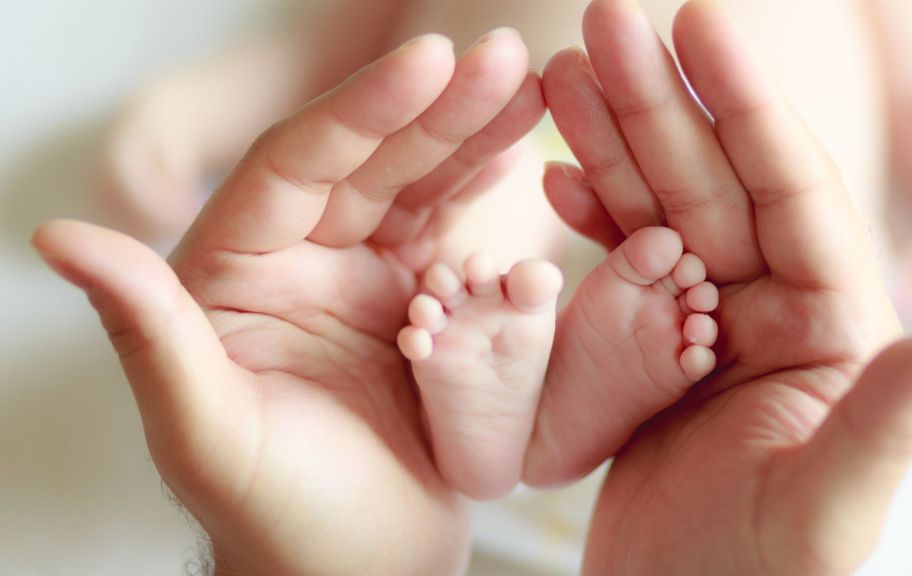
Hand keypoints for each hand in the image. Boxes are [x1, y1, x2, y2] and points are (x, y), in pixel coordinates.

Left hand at [35, 30, 542, 575]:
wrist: (358, 570)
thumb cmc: (278, 520)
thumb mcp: (208, 433)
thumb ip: (149, 330)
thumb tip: (59, 236)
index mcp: (232, 275)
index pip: (297, 167)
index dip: (363, 110)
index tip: (428, 59)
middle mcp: (294, 262)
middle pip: (368, 164)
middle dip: (435, 109)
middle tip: (500, 58)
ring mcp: (359, 279)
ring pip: (415, 188)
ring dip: (469, 136)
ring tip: (526, 85)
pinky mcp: (414, 303)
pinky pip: (450, 234)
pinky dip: (483, 191)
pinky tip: (517, 151)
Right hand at [541, 1, 911, 572]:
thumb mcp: (826, 509)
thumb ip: (888, 418)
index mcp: (831, 331)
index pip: (790, 192)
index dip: (744, 105)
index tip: (696, 21)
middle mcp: (775, 315)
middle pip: (714, 185)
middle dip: (657, 102)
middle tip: (600, 23)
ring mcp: (708, 329)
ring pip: (659, 213)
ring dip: (611, 145)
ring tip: (559, 74)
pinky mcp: (652, 353)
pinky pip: (620, 268)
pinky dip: (588, 221)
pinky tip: (553, 176)